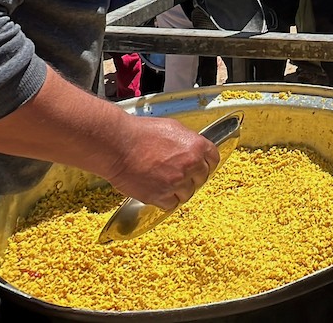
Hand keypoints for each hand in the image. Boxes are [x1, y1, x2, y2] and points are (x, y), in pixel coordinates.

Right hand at [105, 117, 219, 209]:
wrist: (118, 145)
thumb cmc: (140, 133)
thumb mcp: (172, 128)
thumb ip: (187, 141)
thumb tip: (193, 149)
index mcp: (196, 146)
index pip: (214, 159)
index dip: (206, 163)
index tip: (201, 166)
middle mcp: (190, 165)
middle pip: (202, 178)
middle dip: (192, 177)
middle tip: (178, 173)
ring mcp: (176, 182)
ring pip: (187, 194)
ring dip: (178, 190)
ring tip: (164, 180)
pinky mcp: (161, 196)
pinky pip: (171, 204)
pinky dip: (165, 199)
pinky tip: (156, 189)